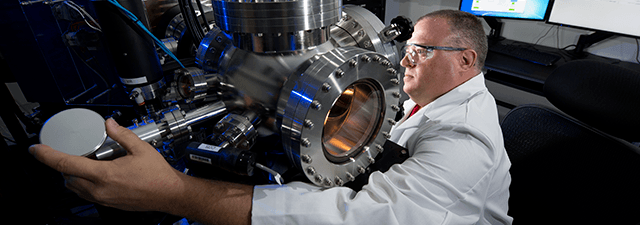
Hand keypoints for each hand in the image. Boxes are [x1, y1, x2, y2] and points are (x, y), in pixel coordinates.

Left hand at [29, 118, 185, 211]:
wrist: (169, 194)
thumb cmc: (158, 176)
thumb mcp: (141, 149)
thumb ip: (122, 135)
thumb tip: (109, 124)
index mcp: (104, 174)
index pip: (65, 164)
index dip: (47, 156)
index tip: (37, 149)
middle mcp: (100, 189)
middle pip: (67, 178)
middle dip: (63, 166)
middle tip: (71, 153)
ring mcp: (103, 198)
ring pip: (75, 188)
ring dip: (73, 176)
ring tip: (85, 163)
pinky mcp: (108, 203)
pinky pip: (87, 195)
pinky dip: (84, 184)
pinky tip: (97, 175)